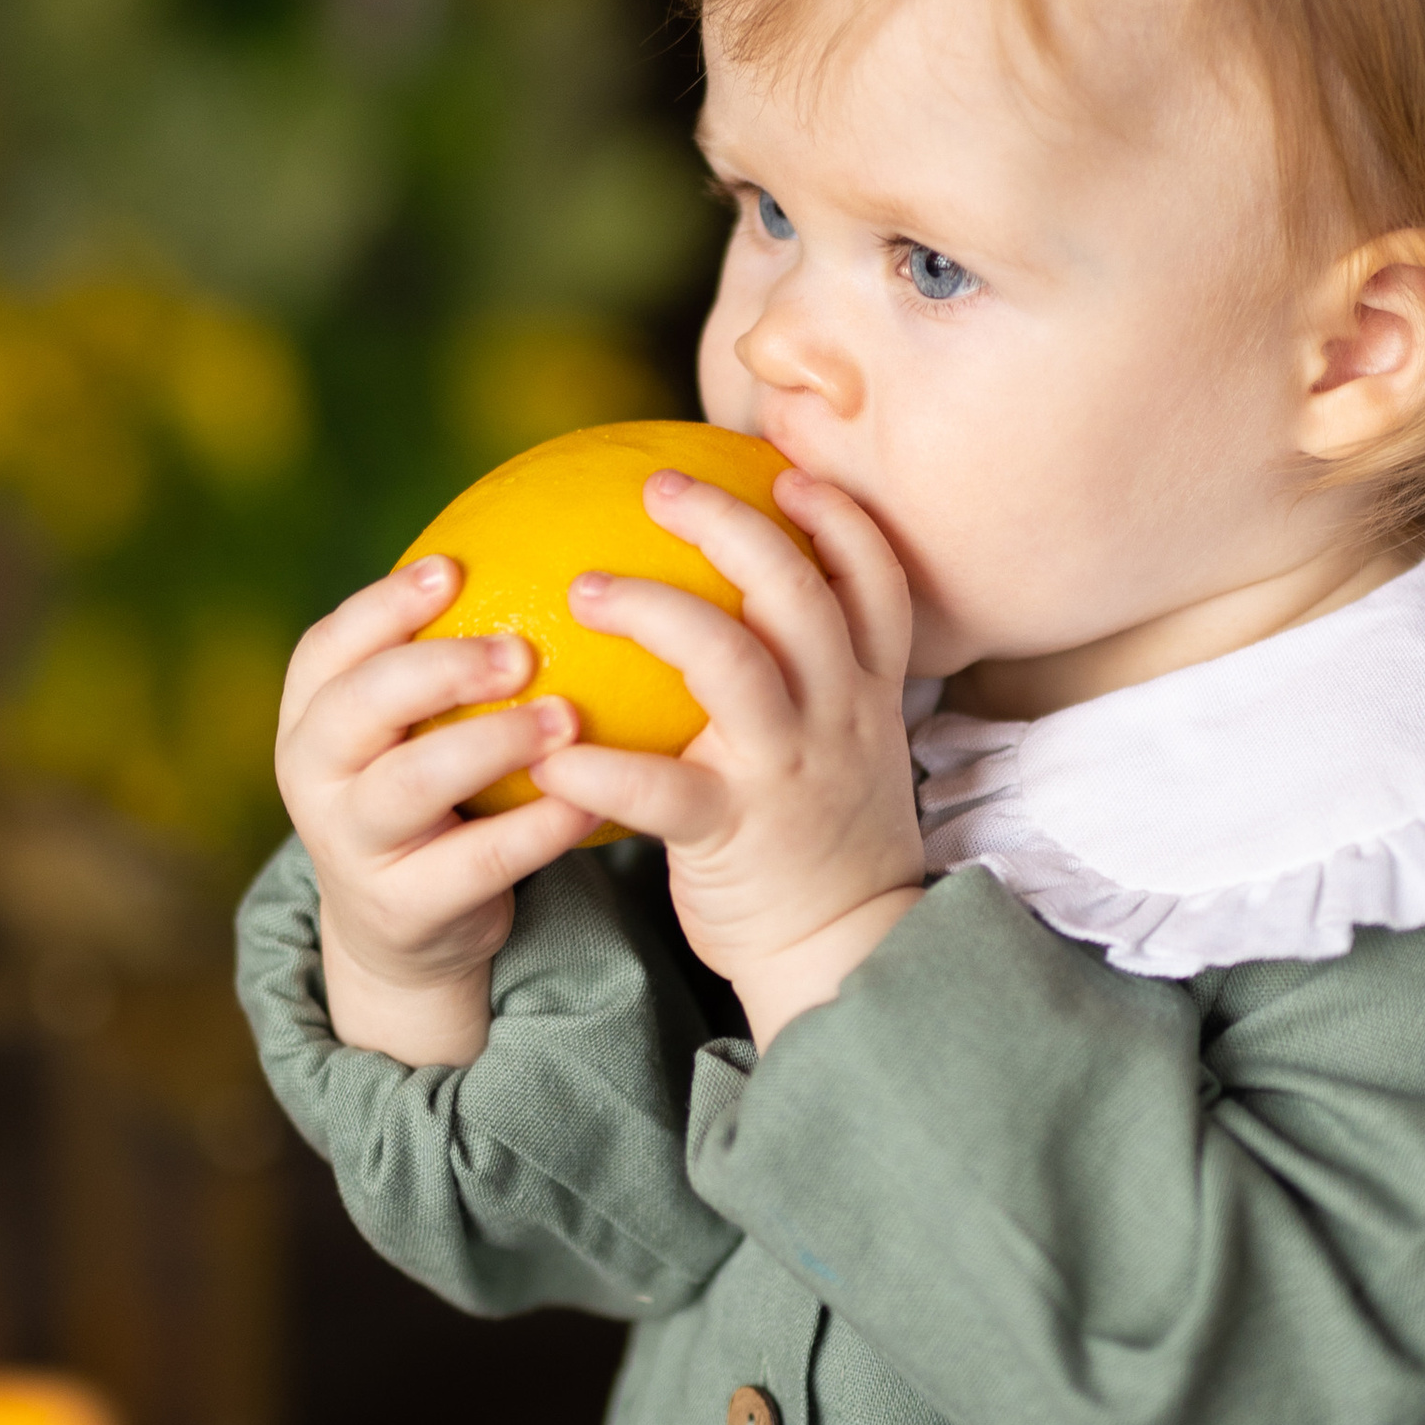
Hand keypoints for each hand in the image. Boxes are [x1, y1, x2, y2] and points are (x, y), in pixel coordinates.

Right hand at [276, 554, 598, 1065]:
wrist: (403, 925)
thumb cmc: (428, 786)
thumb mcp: (411, 722)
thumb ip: (444, 649)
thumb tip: (547, 534)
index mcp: (310, 713)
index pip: (329, 646)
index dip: (384, 604)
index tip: (454, 568)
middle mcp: (314, 774)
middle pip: (359, 705)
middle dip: (438, 668)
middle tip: (522, 648)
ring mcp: (351, 844)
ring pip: (409, 785)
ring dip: (491, 744)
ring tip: (567, 718)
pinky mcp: (402, 908)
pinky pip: (474, 863)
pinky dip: (536, 828)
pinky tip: (591, 799)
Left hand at [529, 469, 922, 1046]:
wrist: (841, 952)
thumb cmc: (815, 837)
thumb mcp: (840, 744)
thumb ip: (806, 678)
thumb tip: (736, 601)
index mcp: (868, 690)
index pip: (875, 579)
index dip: (837, 516)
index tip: (787, 472)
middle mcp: (839, 715)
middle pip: (798, 590)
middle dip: (728, 524)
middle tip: (657, 486)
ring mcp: (791, 771)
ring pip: (732, 662)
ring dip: (653, 611)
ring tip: (585, 588)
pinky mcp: (736, 833)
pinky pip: (661, 790)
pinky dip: (600, 768)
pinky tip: (549, 752)